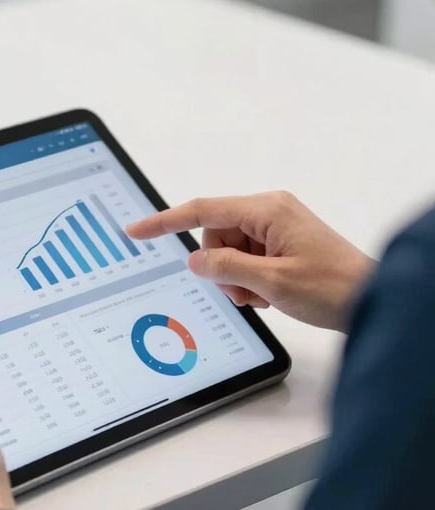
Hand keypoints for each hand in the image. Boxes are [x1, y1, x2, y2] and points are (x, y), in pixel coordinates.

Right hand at [127, 191, 374, 331]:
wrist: (374, 300)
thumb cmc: (335, 288)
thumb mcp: (272, 282)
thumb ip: (226, 268)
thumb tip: (195, 260)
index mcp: (267, 210)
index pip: (202, 211)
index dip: (164, 222)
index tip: (136, 230)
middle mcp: (270, 212)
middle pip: (215, 237)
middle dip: (220, 268)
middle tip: (245, 291)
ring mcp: (276, 228)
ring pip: (228, 252)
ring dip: (236, 279)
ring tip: (263, 295)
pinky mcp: (281, 244)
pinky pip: (246, 260)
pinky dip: (249, 281)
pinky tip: (271, 294)